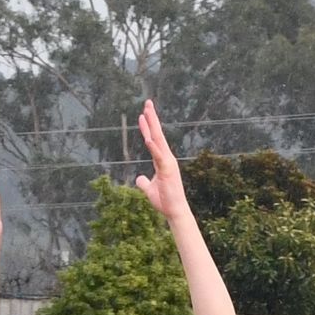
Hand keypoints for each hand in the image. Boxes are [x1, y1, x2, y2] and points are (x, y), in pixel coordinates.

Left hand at [132, 101, 192, 227]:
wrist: (175, 212)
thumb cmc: (165, 201)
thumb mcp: (150, 190)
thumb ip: (144, 182)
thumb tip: (139, 178)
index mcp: (162, 160)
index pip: (153, 139)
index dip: (148, 127)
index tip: (143, 114)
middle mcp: (166, 158)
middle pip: (157, 134)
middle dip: (152, 118)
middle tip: (147, 103)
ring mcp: (168, 163)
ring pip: (158, 140)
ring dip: (152, 126)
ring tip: (146, 112)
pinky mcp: (167, 170)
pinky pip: (159, 156)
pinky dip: (153, 147)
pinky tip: (147, 137)